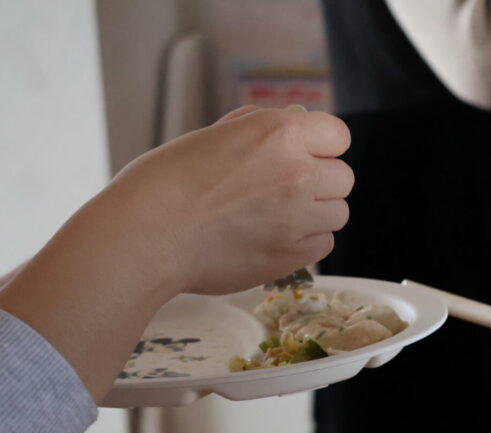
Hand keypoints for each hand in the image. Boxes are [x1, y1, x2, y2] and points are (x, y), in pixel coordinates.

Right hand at [101, 105, 353, 294]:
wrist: (147, 234)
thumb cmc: (169, 181)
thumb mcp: (219, 133)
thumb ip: (267, 127)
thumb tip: (301, 120)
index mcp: (281, 133)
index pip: (338, 136)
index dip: (321, 146)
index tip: (303, 155)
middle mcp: (299, 172)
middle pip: (343, 177)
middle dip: (320, 181)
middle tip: (283, 189)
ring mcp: (299, 217)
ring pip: (338, 213)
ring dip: (316, 213)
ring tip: (277, 215)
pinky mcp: (293, 254)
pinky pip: (324, 244)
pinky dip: (306, 241)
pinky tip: (274, 236)